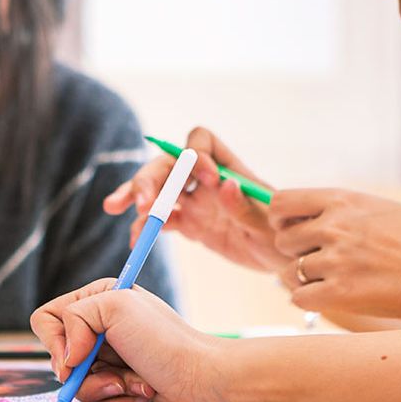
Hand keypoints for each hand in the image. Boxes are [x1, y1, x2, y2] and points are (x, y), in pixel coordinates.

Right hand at [30, 278, 229, 401]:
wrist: (202, 382)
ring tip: (136, 382)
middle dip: (87, 370)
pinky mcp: (117, 393)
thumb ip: (74, 318)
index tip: (77, 354)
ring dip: (108, 388)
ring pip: (76, 388)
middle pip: (58, 358)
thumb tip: (65, 359)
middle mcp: (99, 333)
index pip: (47, 319)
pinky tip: (142, 396)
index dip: (56, 340)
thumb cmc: (165, 340)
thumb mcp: (116, 306)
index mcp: (98, 302)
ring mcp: (107, 365)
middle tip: (113, 370)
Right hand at [102, 127, 286, 271]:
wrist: (285, 258)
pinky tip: (136, 241)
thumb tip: (223, 184)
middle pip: (168, 165)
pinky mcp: (190, 224)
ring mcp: (195, 201)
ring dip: (136, 196)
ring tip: (114, 207)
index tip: (207, 181)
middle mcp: (206, 179)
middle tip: (142, 203)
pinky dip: (145, 227)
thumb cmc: (286, 234)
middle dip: (151, 179)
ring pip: (158, 190)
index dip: (197, 157)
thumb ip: (245, 206)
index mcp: (229, 168)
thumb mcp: (272, 222)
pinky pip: (161, 221)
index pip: (201, 143)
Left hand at [270, 189, 400, 321]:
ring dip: (305, 278)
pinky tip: (330, 297)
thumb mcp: (377, 208)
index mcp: (343, 200)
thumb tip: (299, 216)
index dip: (281, 219)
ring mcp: (338, 259)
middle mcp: (336, 226)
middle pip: (282, 239)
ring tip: (333, 280)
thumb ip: (338, 209)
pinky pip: (299, 297)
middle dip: (295, 252)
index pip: (282, 202)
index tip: (292, 230)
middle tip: (321, 260)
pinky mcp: (342, 292)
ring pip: (289, 271)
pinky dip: (309, 300)